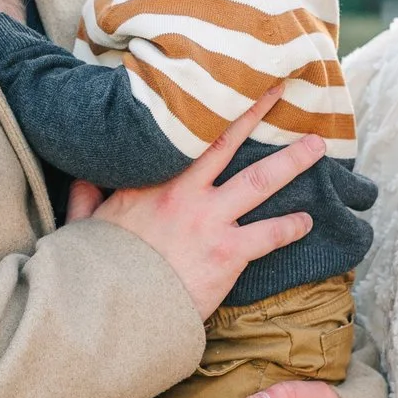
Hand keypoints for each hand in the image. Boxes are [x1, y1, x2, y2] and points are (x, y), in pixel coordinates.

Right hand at [88, 87, 322, 316]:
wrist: (116, 309)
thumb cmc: (99, 269)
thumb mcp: (84, 226)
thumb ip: (85, 197)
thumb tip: (80, 178)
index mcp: (149, 181)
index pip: (184, 136)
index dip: (207, 111)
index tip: (224, 88)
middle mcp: (184, 193)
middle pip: (228, 142)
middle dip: (258, 113)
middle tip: (282, 91)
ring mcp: (208, 221)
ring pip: (259, 182)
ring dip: (292, 163)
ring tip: (317, 148)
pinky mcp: (226, 253)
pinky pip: (269, 234)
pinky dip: (291, 227)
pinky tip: (307, 222)